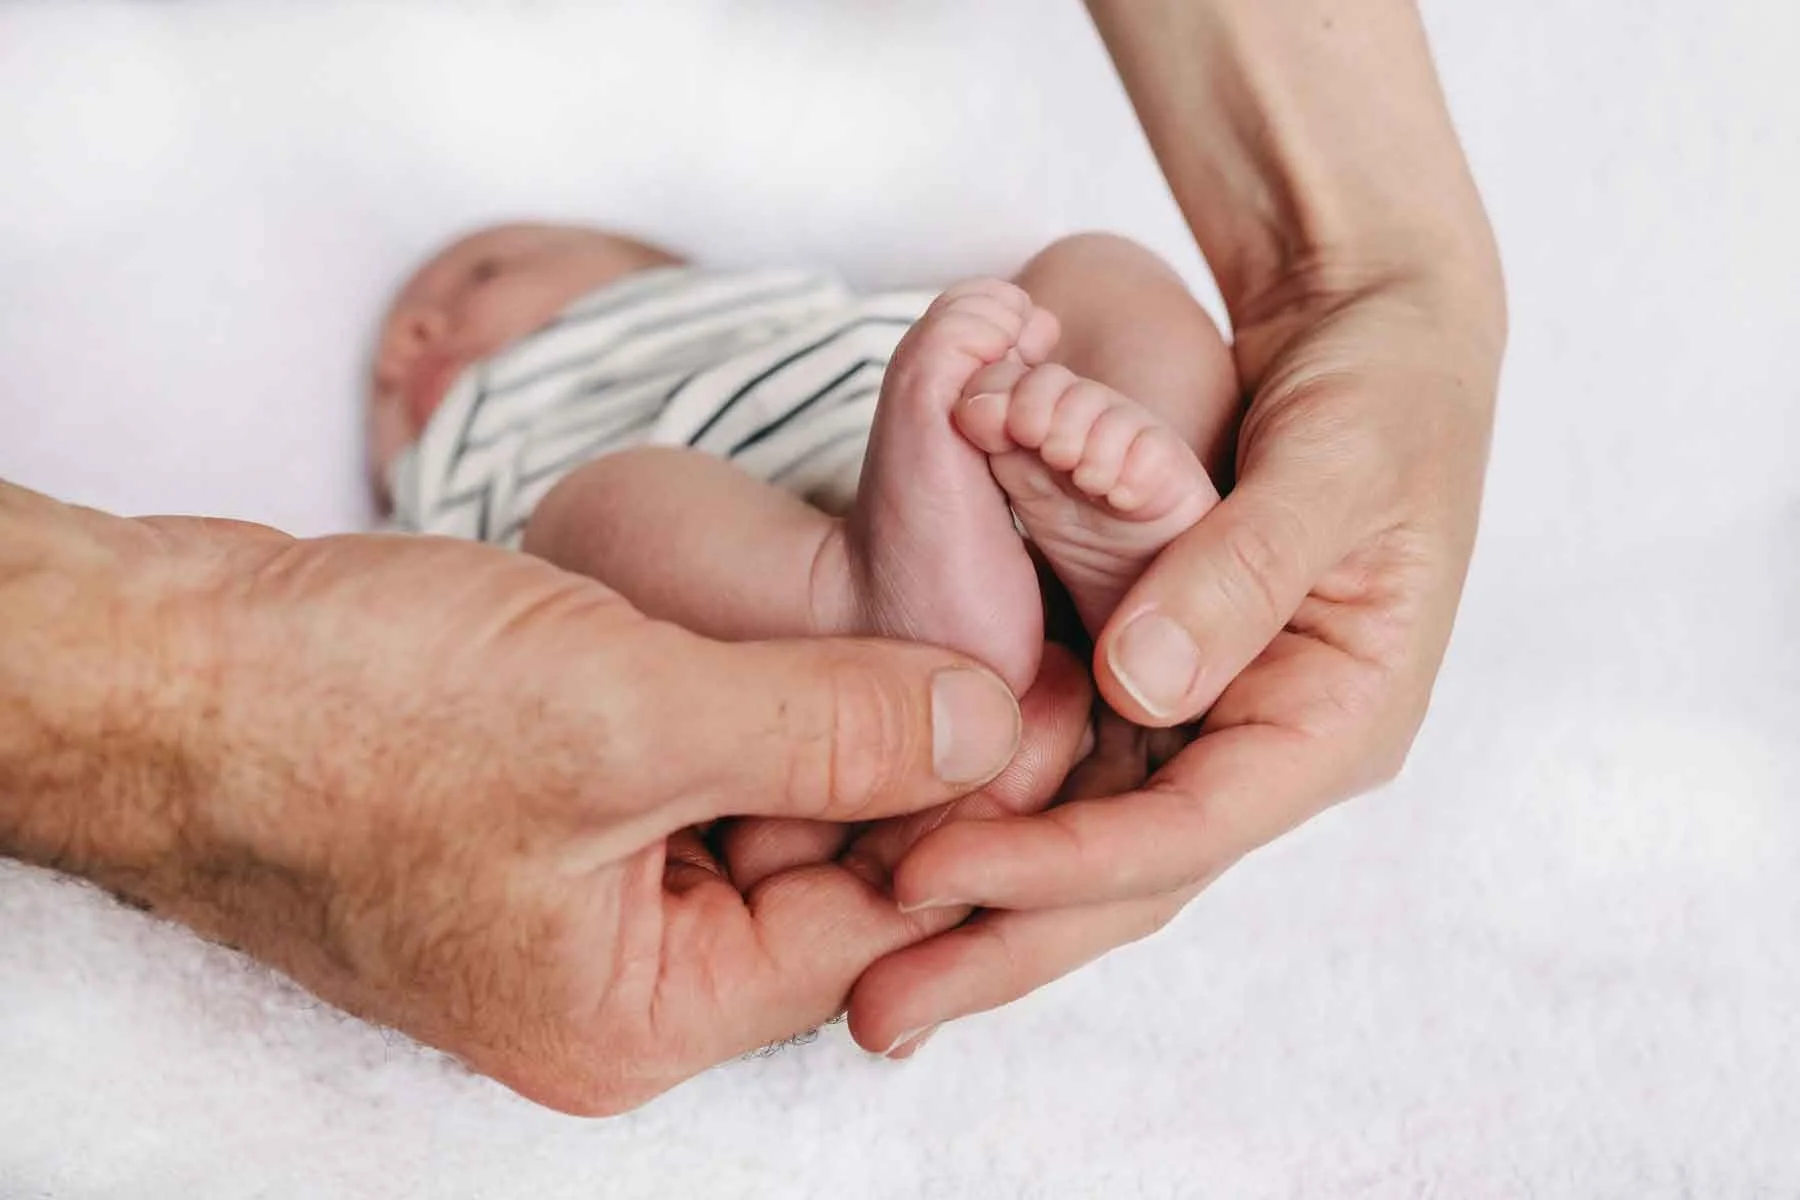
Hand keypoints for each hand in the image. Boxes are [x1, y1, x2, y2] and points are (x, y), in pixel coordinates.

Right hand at [0, 488, 1078, 1113]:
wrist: (163, 664)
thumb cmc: (355, 710)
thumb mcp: (625, 714)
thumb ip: (824, 729)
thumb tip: (990, 727)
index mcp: (636, 1012)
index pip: (865, 930)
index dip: (969, 818)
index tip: (1056, 705)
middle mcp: (614, 981)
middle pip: (821, 879)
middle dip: (907, 768)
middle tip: (1007, 647)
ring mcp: (574, 901)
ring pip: (762, 816)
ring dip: (831, 723)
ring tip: (931, 619)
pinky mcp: (542, 818)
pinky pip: (690, 774)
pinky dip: (751, 705)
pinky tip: (808, 627)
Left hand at [843, 271, 1504, 1048]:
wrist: (1378, 336)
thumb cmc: (1380, 393)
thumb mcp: (1333, 471)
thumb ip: (1243, 572)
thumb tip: (1142, 684)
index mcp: (1337, 719)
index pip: (1188, 829)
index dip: (1058, 865)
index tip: (929, 877)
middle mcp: (1271, 749)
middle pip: (1130, 880)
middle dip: (1003, 943)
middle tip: (875, 1012)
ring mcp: (1216, 728)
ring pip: (1094, 850)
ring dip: (985, 909)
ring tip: (868, 969)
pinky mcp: (1166, 693)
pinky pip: (1076, 782)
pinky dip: (996, 823)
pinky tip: (903, 853)